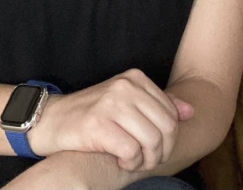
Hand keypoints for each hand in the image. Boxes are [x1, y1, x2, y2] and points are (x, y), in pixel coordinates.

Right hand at [26, 69, 193, 171]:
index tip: (156, 149)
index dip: (169, 138)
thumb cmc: (93, 114)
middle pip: (166, 127)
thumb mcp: (127, 102)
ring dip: (146, 160)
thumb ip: (158, 105)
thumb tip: (190, 111)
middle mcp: (125, 87)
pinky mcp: (98, 125)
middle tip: (148, 161)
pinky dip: (130, 163)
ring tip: (135, 163)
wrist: (52, 120)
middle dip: (162, 151)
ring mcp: (111, 104)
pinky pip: (131, 151)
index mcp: (135, 78)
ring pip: (151, 140)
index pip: (171, 112)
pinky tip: (120, 162)